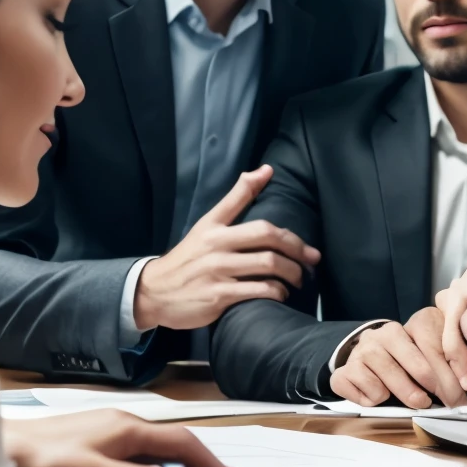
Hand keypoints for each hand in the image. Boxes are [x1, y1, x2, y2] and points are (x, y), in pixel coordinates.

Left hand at [3, 411, 265, 466]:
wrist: (3, 447)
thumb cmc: (44, 462)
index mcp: (131, 430)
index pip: (186, 444)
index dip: (213, 463)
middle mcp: (126, 422)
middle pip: (177, 442)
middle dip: (204, 461)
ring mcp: (110, 427)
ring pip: (159, 445)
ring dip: (182, 462)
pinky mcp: (96, 436)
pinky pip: (141, 448)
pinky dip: (160, 462)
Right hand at [134, 166, 320, 330]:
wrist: (154, 293)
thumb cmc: (188, 259)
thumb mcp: (206, 226)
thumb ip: (235, 201)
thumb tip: (264, 170)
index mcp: (213, 227)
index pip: (239, 200)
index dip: (256, 185)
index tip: (273, 173)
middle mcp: (216, 245)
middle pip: (266, 235)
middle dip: (297, 246)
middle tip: (312, 257)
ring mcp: (217, 271)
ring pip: (268, 264)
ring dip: (293, 272)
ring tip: (300, 277)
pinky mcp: (219, 296)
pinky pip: (259, 290)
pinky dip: (277, 292)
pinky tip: (282, 293)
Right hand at [329, 308, 466, 408]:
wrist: (367, 354)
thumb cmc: (410, 358)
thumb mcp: (436, 351)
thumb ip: (456, 360)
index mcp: (414, 323)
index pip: (439, 347)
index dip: (455, 373)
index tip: (465, 392)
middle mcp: (386, 332)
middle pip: (420, 366)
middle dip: (439, 390)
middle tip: (448, 404)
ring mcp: (363, 350)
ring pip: (390, 378)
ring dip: (407, 395)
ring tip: (417, 401)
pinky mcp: (345, 370)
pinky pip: (365, 392)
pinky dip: (375, 400)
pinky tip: (381, 395)